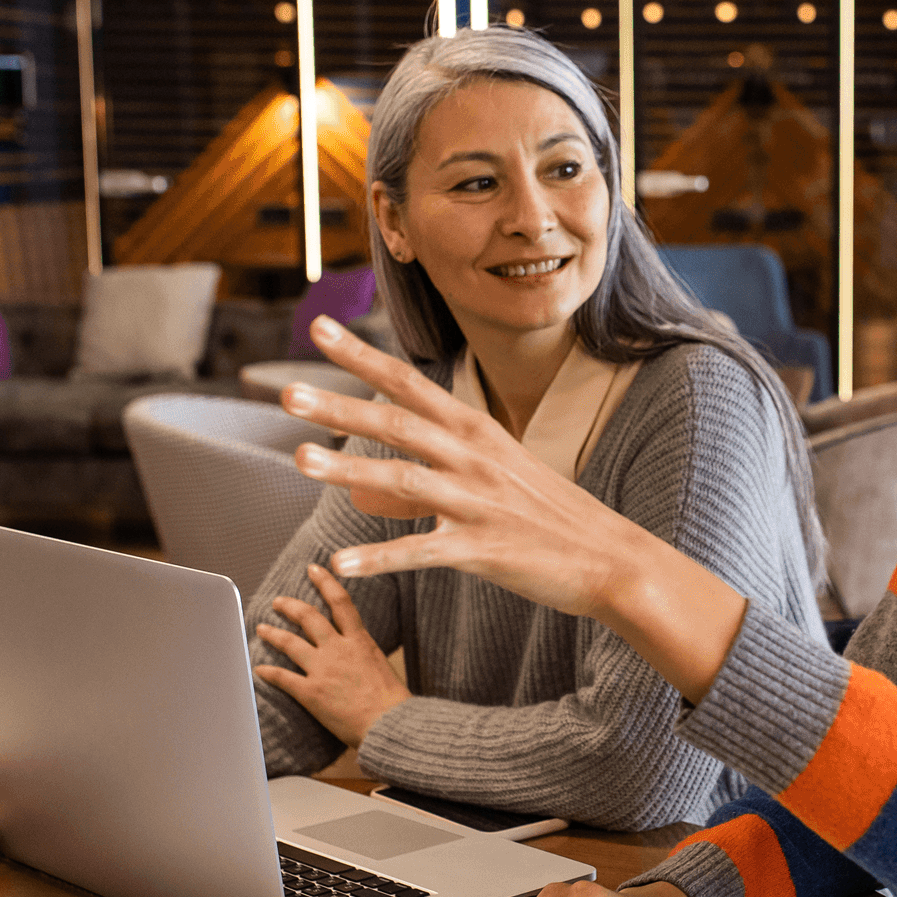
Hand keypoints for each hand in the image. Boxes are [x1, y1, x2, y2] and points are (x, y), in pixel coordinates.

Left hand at [253, 563, 410, 746]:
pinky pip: (283, 678)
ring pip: (290, 643)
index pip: (341, 602)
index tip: (314, 569)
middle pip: (308, 618)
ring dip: (272, 634)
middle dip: (290, 606)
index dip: (325, 582)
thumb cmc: (392, 701)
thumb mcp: (381, 665)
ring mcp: (323, 670)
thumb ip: (364, 652)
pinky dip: (268, 673)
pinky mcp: (311, 692)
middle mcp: (338, 650)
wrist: (390, 723)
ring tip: (261, 628)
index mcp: (360, 641)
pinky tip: (258, 670)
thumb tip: (356, 650)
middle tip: (279, 602)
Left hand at [282, 316, 746, 702]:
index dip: (361, 357)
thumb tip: (382, 465)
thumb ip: (440, 460)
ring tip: (300, 461)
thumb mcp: (500, 469)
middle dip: (339, 406)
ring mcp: (478, 503)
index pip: (409, 383)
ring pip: (403, 479)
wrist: (610, 557)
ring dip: (349, 469)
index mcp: (477, 431)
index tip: (319, 330)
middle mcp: (474, 458)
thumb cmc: (551, 513)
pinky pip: (421, 552)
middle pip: (397, 423)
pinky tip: (342, 566)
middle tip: (286, 393)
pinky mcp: (483, 550)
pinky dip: (379, 560)